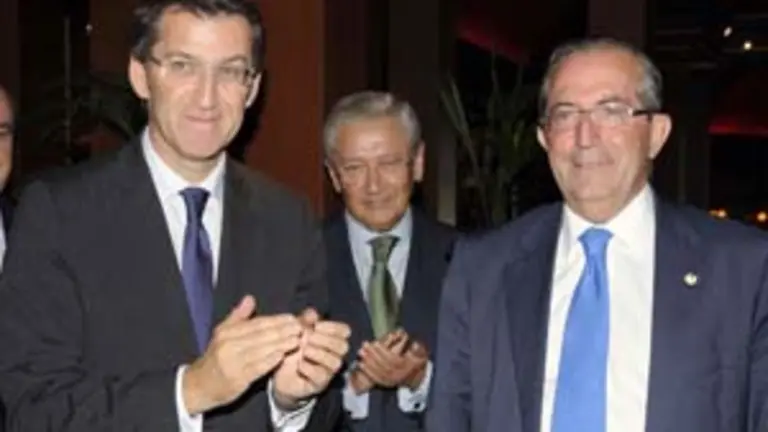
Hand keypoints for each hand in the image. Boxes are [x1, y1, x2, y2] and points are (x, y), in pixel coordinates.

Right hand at [182, 295, 302, 415]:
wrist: (199, 385)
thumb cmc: (216, 356)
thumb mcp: (222, 333)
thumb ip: (238, 316)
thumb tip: (250, 298)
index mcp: (227, 332)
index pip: (257, 323)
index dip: (276, 320)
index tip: (292, 318)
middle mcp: (229, 345)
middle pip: (262, 335)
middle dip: (283, 330)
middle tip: (299, 327)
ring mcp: (233, 362)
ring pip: (262, 350)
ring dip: (281, 344)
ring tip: (296, 339)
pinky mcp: (237, 378)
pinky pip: (258, 367)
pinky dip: (271, 360)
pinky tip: (283, 355)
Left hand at [272, 308, 350, 409]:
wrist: (280, 373)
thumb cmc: (292, 349)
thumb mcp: (296, 332)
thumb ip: (305, 321)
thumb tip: (312, 312)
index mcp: (332, 340)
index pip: (345, 331)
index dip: (333, 327)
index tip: (316, 325)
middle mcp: (335, 355)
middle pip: (343, 346)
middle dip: (326, 340)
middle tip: (308, 337)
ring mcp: (328, 371)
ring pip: (335, 362)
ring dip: (319, 353)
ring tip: (304, 350)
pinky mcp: (318, 384)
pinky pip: (320, 376)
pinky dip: (309, 368)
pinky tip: (299, 364)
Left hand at [356, 329, 428, 389]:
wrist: (416, 377)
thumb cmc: (416, 361)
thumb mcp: (420, 354)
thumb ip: (418, 350)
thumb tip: (415, 345)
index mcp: (406, 368)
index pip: (392, 359)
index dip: (383, 351)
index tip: (374, 343)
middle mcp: (398, 376)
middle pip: (383, 365)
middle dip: (373, 355)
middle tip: (364, 346)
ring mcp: (391, 381)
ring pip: (378, 372)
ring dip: (368, 362)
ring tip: (361, 352)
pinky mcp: (385, 384)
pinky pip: (375, 378)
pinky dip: (368, 371)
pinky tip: (361, 364)